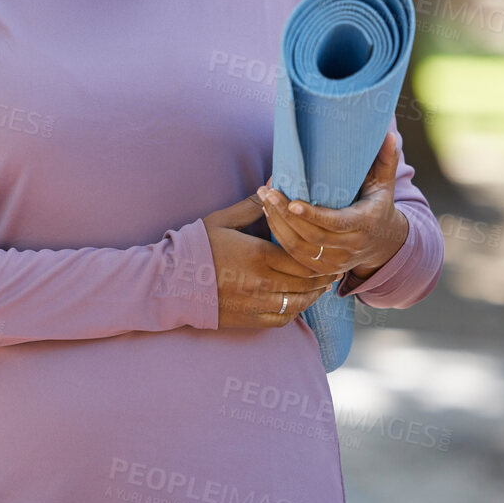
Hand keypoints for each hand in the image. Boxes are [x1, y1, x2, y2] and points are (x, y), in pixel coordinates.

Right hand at [201, 195, 344, 328]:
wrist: (171, 282)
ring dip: (314, 294)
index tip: (328, 252)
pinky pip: (284, 318)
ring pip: (300, 302)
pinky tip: (299, 302)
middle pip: (307, 282)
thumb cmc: (196, 247)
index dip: (319, 257)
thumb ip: (254, 205)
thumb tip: (274, 183)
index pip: (304, 258)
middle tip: (332, 270)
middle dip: (322, 276)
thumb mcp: (224, 220)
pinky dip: (297, 310)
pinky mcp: (251, 320)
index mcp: (259, 255)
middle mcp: (264, 282)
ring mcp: (258, 304)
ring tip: (321, 286)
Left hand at [256, 132, 407, 285]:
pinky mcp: (324, 270)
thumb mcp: (384, 184)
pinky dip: (280, 239)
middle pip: (312, 237)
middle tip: (267, 192)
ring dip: (278, 226)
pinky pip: (296, 259)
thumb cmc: (378, 206)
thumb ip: (385, 160)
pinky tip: (269, 217)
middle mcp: (351, 247)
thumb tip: (389, 135)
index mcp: (365, 224)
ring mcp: (337, 262)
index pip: (336, 223)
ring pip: (300, 249)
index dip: (313, 215)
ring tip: (264, 201)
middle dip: (286, 216)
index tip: (292, 201)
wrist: (384, 244)